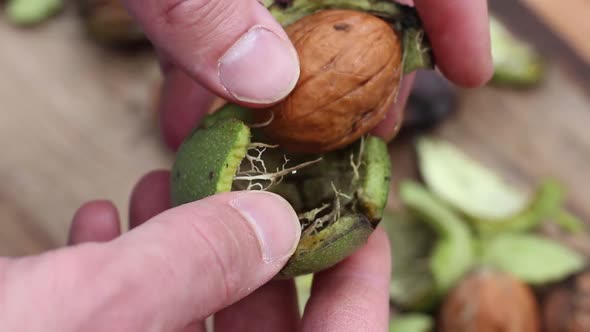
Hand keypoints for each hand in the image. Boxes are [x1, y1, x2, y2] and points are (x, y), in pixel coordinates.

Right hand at [0, 171, 391, 330]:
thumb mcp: (74, 318)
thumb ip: (186, 272)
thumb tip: (274, 225)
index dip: (358, 290)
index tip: (365, 217)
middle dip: (252, 252)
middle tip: (246, 184)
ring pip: (188, 326)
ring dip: (181, 252)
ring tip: (164, 186)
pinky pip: (127, 330)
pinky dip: (125, 276)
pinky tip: (104, 225)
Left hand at [118, 0, 492, 148]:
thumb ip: (205, 4)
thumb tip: (264, 78)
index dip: (456, 12)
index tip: (471, 71)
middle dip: (363, 71)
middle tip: (361, 129)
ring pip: (292, 18)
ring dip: (282, 86)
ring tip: (274, 141)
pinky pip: (229, 19)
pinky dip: (217, 67)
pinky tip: (195, 112)